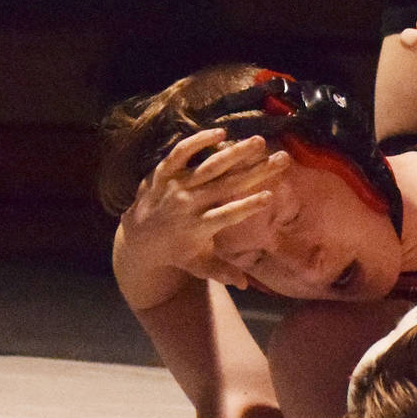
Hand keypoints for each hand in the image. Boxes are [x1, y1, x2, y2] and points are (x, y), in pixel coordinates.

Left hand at [114, 130, 289, 302]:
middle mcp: (187, 205)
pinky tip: (220, 132)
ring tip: (258, 141)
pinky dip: (197, 141)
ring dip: (234, 152)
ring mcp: (174, 186)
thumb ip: (221, 272)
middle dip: (255, 171)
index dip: (248, 206)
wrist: (135, 239)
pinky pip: (179, 153)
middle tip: (281, 159)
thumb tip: (246, 285)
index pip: (226, 215)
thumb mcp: (197, 265)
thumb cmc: (175, 252)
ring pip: (207, 166)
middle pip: (225, 185)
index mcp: (198, 228)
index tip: (270, 196)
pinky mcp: (163, 173)